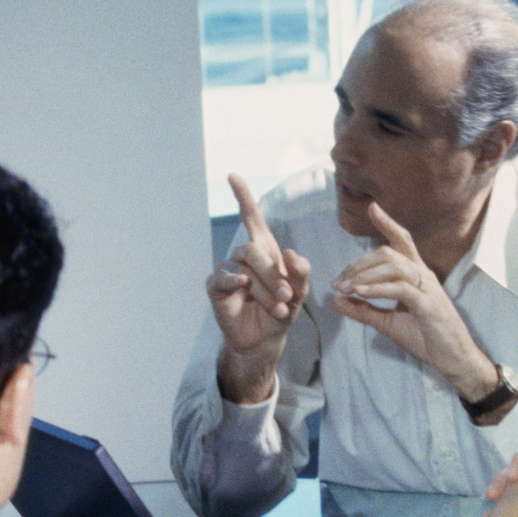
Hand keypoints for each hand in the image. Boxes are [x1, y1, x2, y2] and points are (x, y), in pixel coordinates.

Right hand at [208, 173, 311, 404]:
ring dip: (264, 288)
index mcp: (264, 250)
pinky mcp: (216, 287)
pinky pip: (222, 277)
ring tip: (279, 309)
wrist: (264, 341)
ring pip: (244, 266)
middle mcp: (244, 256)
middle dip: (274, 274)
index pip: (251, 217)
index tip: (232, 175)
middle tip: (288, 298)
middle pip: (254, 249)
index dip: (242, 196)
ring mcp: (228, 270)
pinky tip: (242, 284)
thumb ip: (301, 273)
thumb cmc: (282, 312)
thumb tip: (292, 254)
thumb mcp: (300, 293)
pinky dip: (233, 280)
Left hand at [329, 201, 501, 402]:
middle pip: (388, 253)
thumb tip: (336, 300)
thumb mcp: (388, 323)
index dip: (388, 223)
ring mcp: (427, 288)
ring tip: (345, 288)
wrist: (453, 359)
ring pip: (393, 266)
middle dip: (359, 263)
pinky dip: (377, 288)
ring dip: (365, 276)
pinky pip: (400, 288)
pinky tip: (360, 293)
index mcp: (416, 275)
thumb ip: (363, 310)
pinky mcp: (428, 304)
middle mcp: (423, 275)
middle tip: (338, 282)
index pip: (402, 241)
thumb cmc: (425, 338)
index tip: (372, 207)